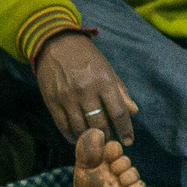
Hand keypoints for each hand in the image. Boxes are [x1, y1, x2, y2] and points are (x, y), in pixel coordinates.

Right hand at [35, 30, 137, 144]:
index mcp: (103, 81)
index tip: (128, 141)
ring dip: (90, 139)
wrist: (56, 44)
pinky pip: (63, 126)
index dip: (125, 130)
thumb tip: (134, 112)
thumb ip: (121, 92)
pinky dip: (72, 136)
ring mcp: (67, 97)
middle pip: (99, 125)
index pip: (118, 112)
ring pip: (81, 129)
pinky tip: (78, 138)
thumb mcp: (107, 70)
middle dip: (107, 138)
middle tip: (110, 142)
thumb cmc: (87, 58)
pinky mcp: (52, 101)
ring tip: (95, 141)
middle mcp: (85, 90)